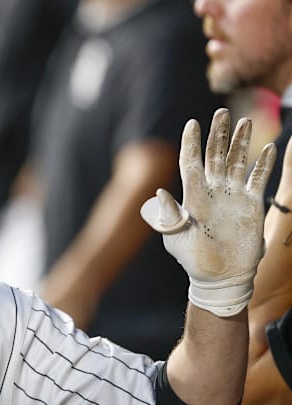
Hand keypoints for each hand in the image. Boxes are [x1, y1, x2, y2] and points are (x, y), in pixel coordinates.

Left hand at [140, 108, 275, 316]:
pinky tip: (268, 148)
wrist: (219, 277)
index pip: (191, 162)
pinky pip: (259, 179)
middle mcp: (213, 191)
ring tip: (245, 121)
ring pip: (238, 162)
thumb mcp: (176, 238)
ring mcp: (233, 196)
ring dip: (241, 142)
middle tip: (220, 112)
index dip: (191, 143)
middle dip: (218, 134)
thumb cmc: (192, 259)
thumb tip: (159, 191)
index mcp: (193, 196)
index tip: (192, 123)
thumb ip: (169, 216)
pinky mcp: (251, 205)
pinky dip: (263, 164)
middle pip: (216, 155)